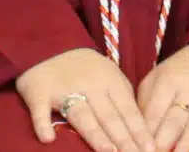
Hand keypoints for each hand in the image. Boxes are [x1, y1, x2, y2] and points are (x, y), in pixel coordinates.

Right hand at [17, 47, 151, 151]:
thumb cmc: (86, 69)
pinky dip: (42, 124)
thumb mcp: (110, 75)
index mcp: (110, 81)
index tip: (150, 150)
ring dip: (95, 135)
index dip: (139, 132)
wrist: (50, 46)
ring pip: (81, 115)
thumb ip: (124, 97)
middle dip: (123, 140)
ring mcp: (63, 90)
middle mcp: (89, 86)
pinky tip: (48, 139)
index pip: (127, 110)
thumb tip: (143, 127)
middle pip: (109, 117)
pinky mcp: (38, 93)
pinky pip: (40, 111)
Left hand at [136, 40, 188, 150]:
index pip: (153, 113)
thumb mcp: (160, 74)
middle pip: (174, 121)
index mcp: (169, 80)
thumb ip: (146, 99)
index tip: (139, 149)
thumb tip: (137, 130)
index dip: (145, 135)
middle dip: (163, 143)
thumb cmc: (184, 68)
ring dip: (188, 144)